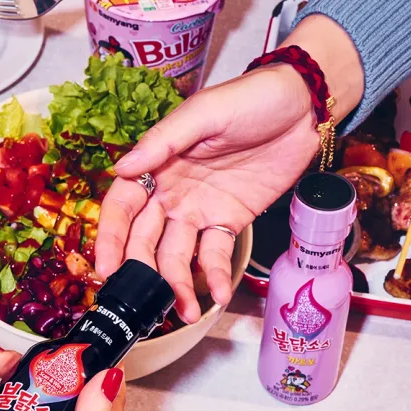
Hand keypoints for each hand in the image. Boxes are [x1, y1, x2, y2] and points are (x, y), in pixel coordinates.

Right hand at [96, 67, 318, 322]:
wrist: (304, 107)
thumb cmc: (250, 99)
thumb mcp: (204, 113)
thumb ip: (163, 142)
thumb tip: (122, 168)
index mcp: (156, 165)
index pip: (122, 206)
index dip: (110, 237)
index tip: (105, 266)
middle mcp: (171, 192)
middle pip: (144, 240)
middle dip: (140, 271)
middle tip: (144, 300)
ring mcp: (200, 210)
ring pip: (176, 255)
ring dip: (177, 285)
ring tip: (184, 311)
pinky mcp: (229, 221)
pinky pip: (215, 255)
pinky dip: (214, 277)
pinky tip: (217, 295)